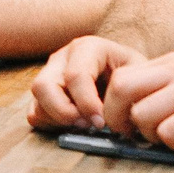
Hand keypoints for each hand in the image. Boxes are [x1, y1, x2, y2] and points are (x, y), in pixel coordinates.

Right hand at [28, 34, 142, 130]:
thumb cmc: (133, 74)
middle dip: (63, 112)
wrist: (128, 75)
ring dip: (58, 119)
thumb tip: (113, 118)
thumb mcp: (138, 74)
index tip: (101, 122)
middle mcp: (62, 58)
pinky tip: (73, 125)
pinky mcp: (44, 94)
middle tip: (86, 125)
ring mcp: (50, 75)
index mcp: (87, 47)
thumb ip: (126, 90)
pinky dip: (51, 124)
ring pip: (36, 101)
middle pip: (43, 86)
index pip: (75, 75)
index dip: (86, 103)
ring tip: (84, 125)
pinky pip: (35, 113)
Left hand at [101, 52, 173, 150]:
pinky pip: (169, 134)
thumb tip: (128, 117)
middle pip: (120, 90)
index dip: (113, 107)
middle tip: (134, 137)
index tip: (124, 127)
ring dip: (152, 137)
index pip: (121, 78)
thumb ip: (166, 92)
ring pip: (142, 116)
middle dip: (118, 120)